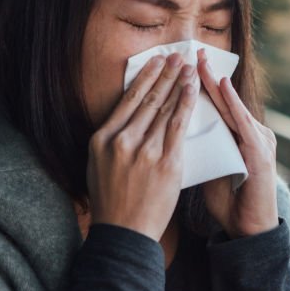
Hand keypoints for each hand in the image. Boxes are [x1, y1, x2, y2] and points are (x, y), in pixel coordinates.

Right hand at [86, 53, 197, 240]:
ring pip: (164, 109)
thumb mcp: (97, 165)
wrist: (124, 234)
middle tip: (177, 56)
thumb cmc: (111, 202)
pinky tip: (191, 90)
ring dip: (177, 84)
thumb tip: (125, 117)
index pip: (127, 100)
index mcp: (101, 139)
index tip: (156, 62)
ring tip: (188, 67)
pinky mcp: (165, 163)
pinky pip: (177, 126)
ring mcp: (144, 151)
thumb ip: (111, 141)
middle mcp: (121, 141)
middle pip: (147, 100)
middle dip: (165, 74)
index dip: (145, 78)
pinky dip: (185, 104)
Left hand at [197, 48, 278, 237]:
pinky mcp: (260, 152)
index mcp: (236, 136)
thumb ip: (195, 149)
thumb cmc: (229, 200)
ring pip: (233, 106)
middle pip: (225, 99)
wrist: (250, 228)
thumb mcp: (208, 168)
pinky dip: (233, 104)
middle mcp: (250, 133)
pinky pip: (243, 123)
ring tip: (202, 63)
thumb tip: (168, 134)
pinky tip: (222, 87)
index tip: (180, 65)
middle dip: (207, 75)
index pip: (215, 105)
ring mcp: (258, 140)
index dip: (198, 84)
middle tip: (191, 51)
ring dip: (217, 83)